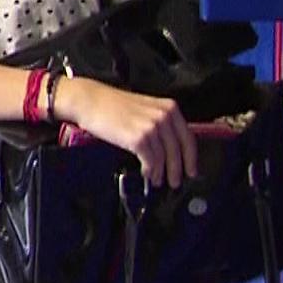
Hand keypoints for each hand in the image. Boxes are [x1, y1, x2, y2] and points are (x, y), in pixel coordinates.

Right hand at [53, 76, 197, 187]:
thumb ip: (160, 122)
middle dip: (178, 170)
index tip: (191, 170)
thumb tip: (170, 148)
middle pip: (178, 150)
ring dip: (161, 173)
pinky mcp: (138, 139)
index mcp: (168, 107)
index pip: (188, 137)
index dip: (191, 158)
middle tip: (175, 182)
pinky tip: (146, 174)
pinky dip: (150, 171)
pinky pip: (151, 161)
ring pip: (164, 158)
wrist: (90, 100)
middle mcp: (163, 116)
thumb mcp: (144, 108)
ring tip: (157, 180)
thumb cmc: (112, 105)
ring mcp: (152, 127)